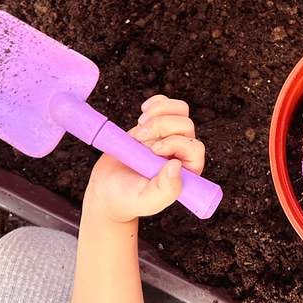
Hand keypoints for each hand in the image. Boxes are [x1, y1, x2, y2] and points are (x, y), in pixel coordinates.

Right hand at [82, 95, 204, 223]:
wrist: (106, 190)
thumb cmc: (127, 199)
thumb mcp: (146, 200)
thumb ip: (165, 189)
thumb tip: (177, 166)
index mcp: (186, 172)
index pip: (195, 148)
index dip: (176, 143)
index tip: (154, 150)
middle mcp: (181, 153)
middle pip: (186, 125)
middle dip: (162, 125)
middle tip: (139, 136)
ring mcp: (168, 137)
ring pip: (180, 111)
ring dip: (161, 110)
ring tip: (141, 123)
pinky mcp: (155, 127)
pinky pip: (166, 105)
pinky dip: (157, 102)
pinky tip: (143, 111)